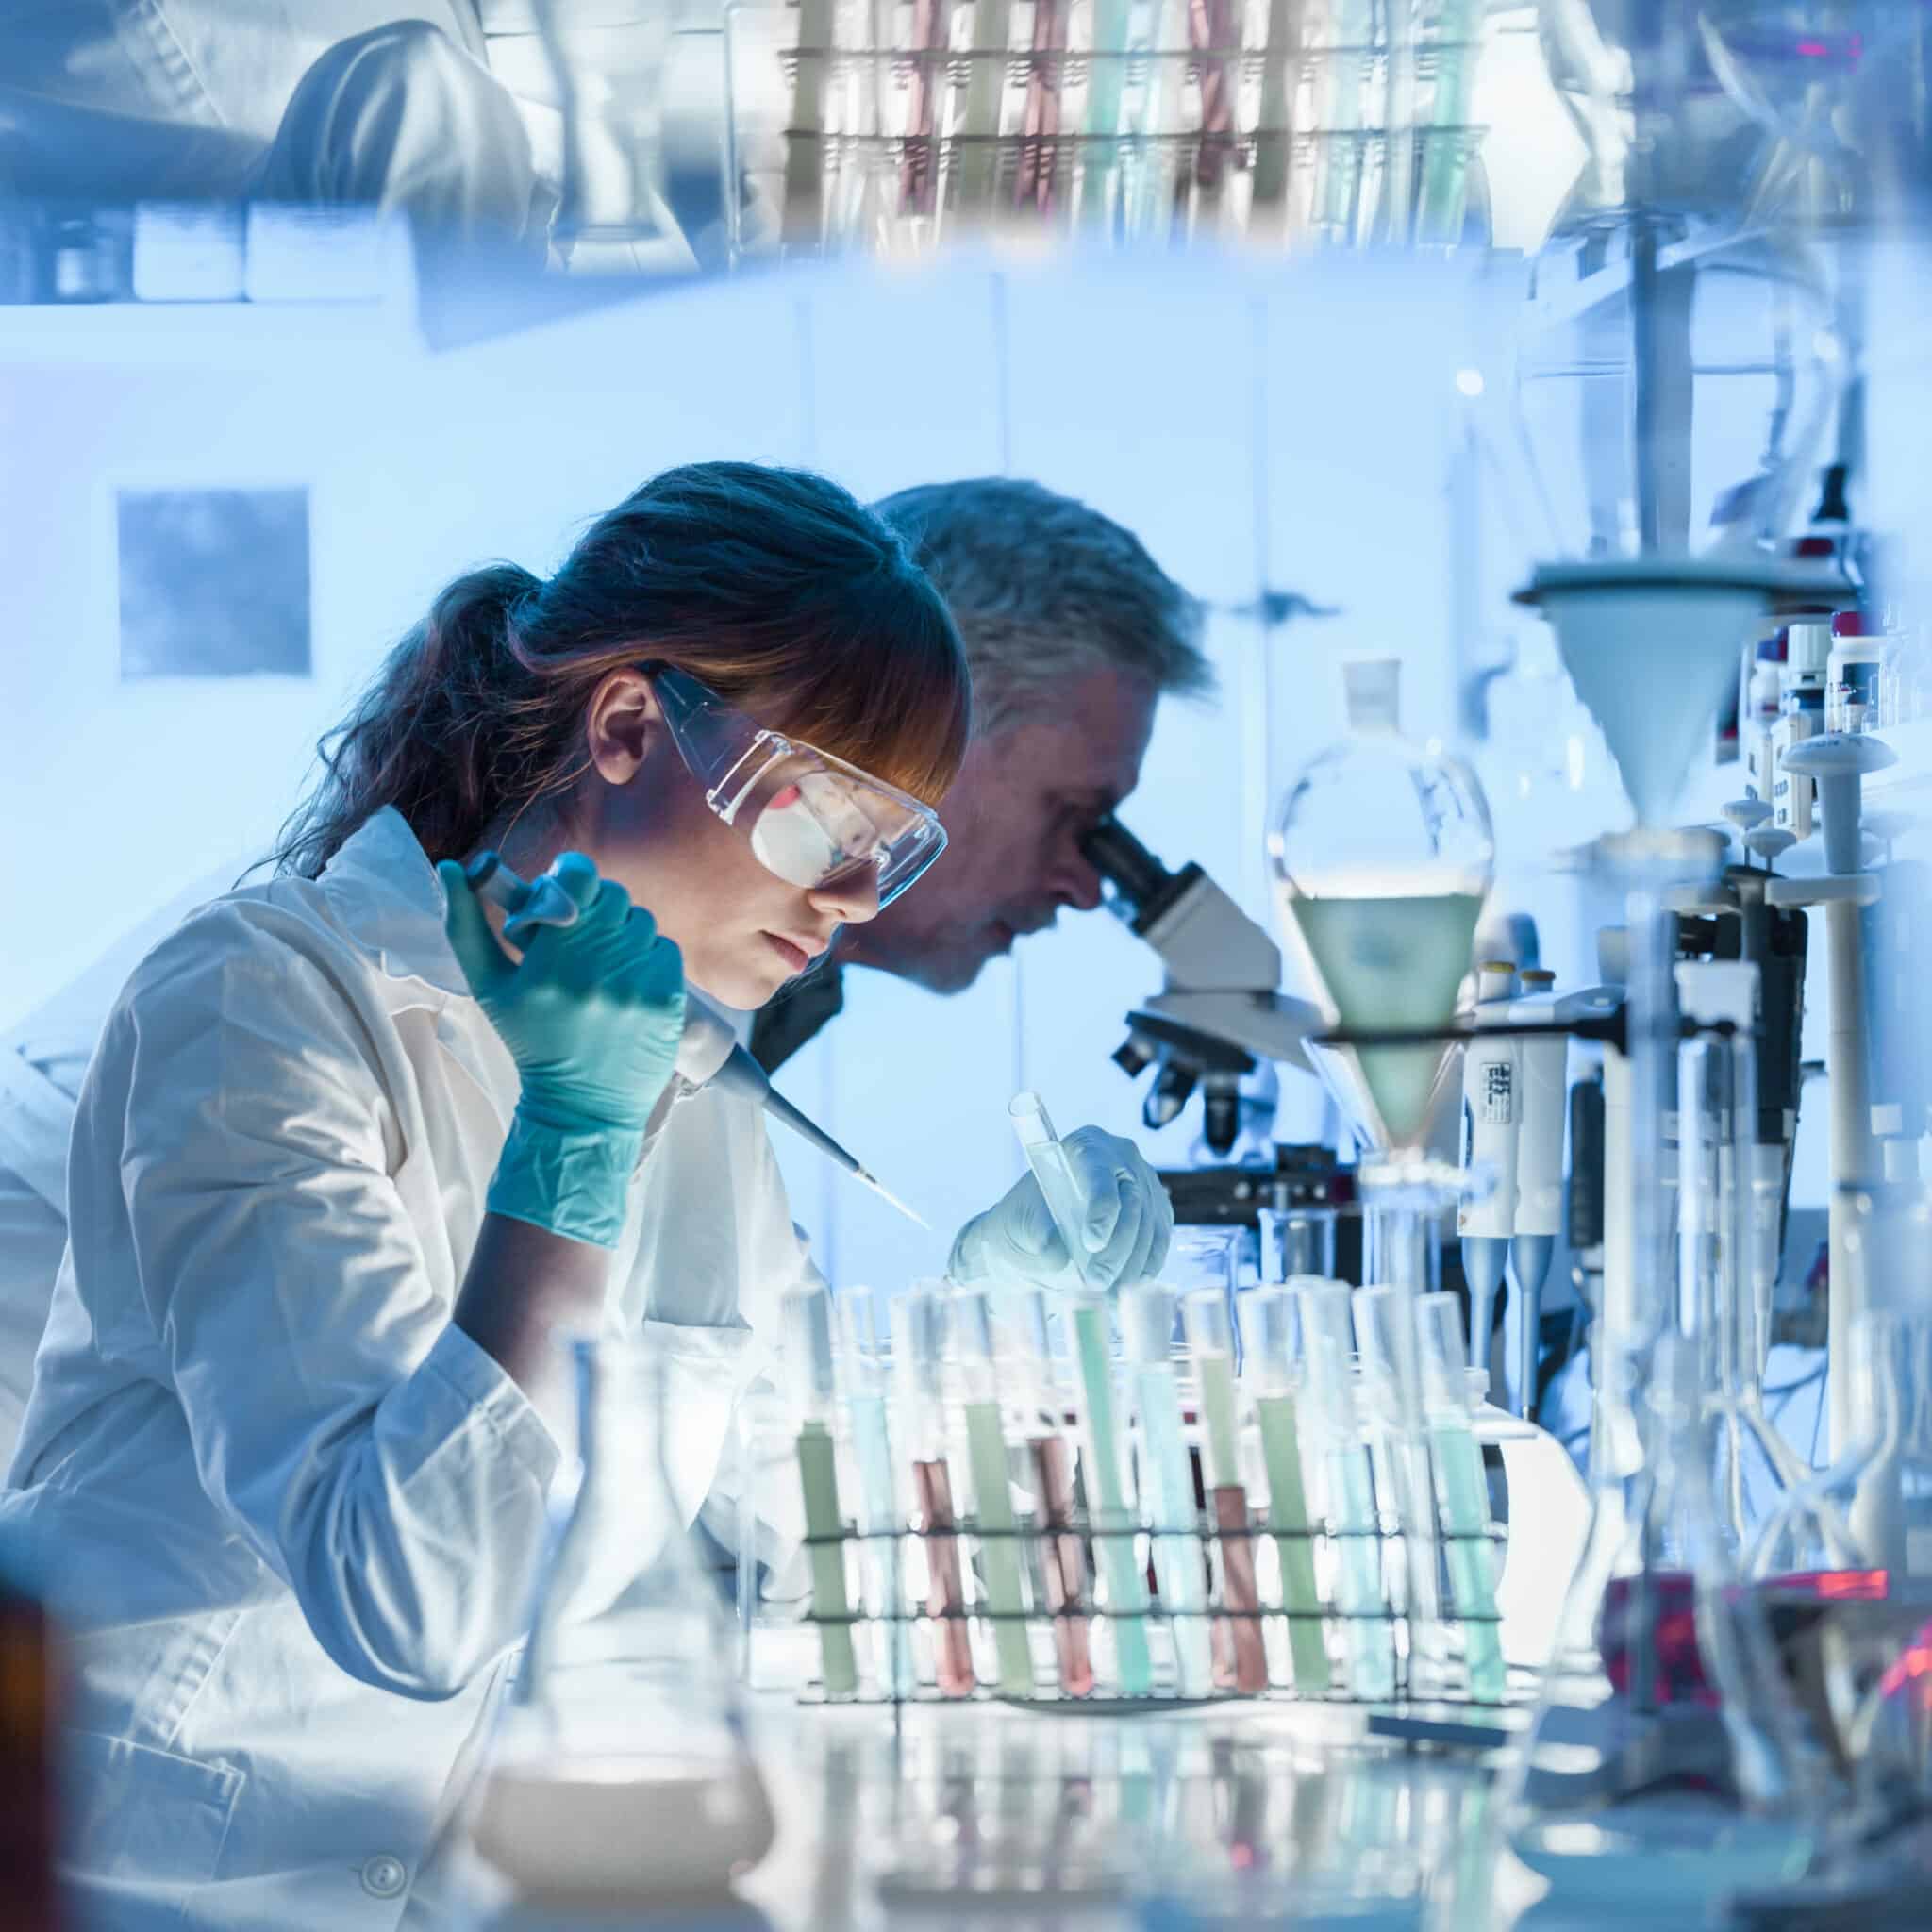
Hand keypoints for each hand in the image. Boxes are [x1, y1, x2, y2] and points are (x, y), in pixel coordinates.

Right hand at [438, 854, 684, 1135]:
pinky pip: (665, 949)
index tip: (564, 895)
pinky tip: (626, 982)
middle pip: (614, 896)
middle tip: (581, 934)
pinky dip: (647, 957)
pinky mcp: (669, 997)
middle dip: (595, 908)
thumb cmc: (532, 1042)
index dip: (572, 878)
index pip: (581, 877)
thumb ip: (466, 926)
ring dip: (622, 933)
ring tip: (603, 964)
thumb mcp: (488, 987)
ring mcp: (640, 980)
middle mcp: (601, 963)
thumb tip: (451, 867)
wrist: (581, 1106)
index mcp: (555, 956)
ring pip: (641, 921)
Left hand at [948, 1125, 1172, 1291]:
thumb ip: (1037, 1233)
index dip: (1101, 1208)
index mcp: (1085, 1146)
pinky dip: (1145, 1267)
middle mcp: (1121, 1157)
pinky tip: (1128, 1288)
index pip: (1100, 1174)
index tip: (1091, 1243)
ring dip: (1132, 1265)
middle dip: (1117, 1248)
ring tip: (1110, 1296)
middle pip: (1131, 1203)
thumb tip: (1057, 1255)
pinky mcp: (1156, 1210)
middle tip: (1097, 1281)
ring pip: (1149, 1226)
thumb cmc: (1026, 1218)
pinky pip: (1159, 1240)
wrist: (1038, 1230)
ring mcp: (1144, 1182)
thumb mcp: (1019, 1222)